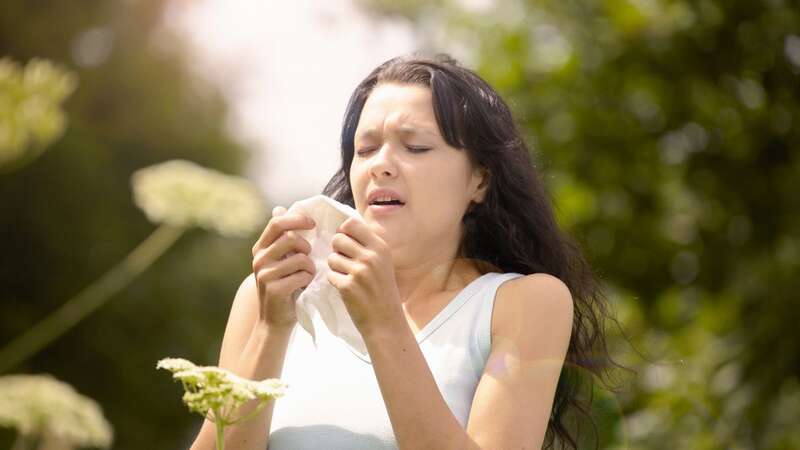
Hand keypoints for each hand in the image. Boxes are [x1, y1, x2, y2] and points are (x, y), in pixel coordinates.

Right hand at [251, 206, 315, 328]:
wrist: (275, 320)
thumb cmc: (283, 286)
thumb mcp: (279, 260)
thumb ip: (281, 237)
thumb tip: (279, 208)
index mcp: (260, 248)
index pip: (277, 222)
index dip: (297, 219)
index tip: (312, 224)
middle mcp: (259, 259)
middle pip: (291, 238)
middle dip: (307, 247)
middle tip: (309, 258)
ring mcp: (265, 274)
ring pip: (301, 258)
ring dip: (310, 267)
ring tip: (307, 275)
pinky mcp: (275, 289)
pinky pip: (303, 275)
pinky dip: (309, 280)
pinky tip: (304, 286)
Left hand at [326, 217, 402, 337]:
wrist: (386, 321)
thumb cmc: (382, 290)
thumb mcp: (383, 262)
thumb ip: (367, 244)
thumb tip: (342, 228)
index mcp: (380, 247)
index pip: (351, 224)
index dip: (344, 232)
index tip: (347, 244)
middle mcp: (371, 257)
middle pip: (338, 239)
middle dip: (337, 250)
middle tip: (346, 263)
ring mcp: (359, 272)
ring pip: (332, 257)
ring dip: (335, 267)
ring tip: (348, 277)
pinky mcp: (347, 286)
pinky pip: (330, 274)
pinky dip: (335, 281)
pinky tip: (347, 289)